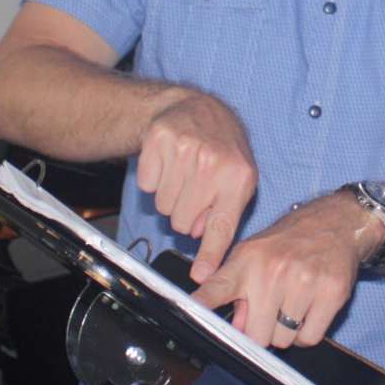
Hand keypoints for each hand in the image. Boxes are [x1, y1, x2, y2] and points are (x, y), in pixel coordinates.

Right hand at [136, 91, 258, 280]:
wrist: (197, 108)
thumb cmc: (221, 150)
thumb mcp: (237, 180)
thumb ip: (225, 214)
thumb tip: (202, 243)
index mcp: (238, 177)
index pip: (221, 225)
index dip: (210, 254)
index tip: (201, 276)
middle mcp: (212, 163)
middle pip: (182, 222)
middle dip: (185, 214)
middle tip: (194, 191)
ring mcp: (185, 149)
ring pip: (162, 206)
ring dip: (169, 196)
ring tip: (182, 174)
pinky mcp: (158, 139)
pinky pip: (146, 185)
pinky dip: (153, 178)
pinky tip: (168, 162)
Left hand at [191, 196, 363, 347]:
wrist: (335, 224)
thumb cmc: (289, 242)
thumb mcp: (254, 255)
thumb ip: (237, 291)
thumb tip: (236, 327)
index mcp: (248, 261)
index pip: (219, 287)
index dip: (203, 302)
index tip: (191, 309)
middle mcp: (272, 271)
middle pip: (257, 334)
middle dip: (262, 330)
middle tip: (272, 311)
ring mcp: (303, 283)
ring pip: (284, 339)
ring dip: (287, 331)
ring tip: (293, 305)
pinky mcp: (330, 293)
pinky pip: (309, 337)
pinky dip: (307, 333)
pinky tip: (309, 310)